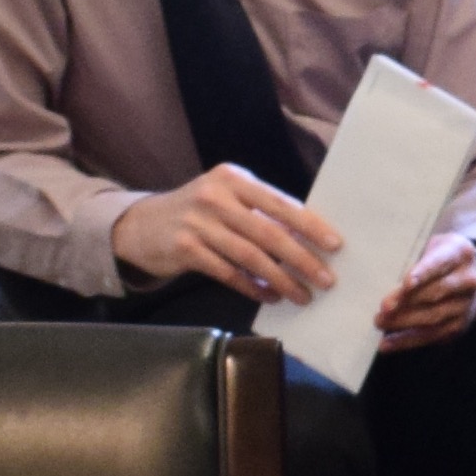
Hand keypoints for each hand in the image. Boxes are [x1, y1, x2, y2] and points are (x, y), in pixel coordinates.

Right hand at [109, 165, 341, 304]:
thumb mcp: (226, 200)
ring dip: (281, 280)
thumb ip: (260, 213)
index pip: (280, 203)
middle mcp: (216, 196)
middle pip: (268, 232)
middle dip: (301, 259)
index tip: (334, 244)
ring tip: (301, 295)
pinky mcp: (185, 249)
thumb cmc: (197, 213)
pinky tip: (269, 296)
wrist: (141, 225)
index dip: (310, 225)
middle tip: (325, 279)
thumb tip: (307, 238)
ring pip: (250, 256)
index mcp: (234, 178)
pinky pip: (228, 272)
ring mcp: (198, 222)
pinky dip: (252, 287)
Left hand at [375, 233, 475, 347]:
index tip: (406, 284)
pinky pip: (432, 335)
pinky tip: (389, 342)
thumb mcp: (432, 247)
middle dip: (407, 302)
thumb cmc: (441, 259)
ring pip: (433, 317)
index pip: (440, 263)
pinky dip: (408, 340)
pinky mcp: (460, 325)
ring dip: (404, 323)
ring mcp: (466, 305)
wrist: (474, 276)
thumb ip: (414, 261)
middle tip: (383, 309)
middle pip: (435, 293)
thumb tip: (385, 284)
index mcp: (459, 253)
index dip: (423, 274)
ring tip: (381, 323)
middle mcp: (468, 280)